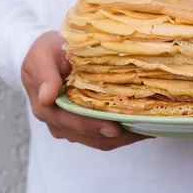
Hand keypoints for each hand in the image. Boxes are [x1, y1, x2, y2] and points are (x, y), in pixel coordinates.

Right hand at [21, 31, 151, 150]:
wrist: (44, 55)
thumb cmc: (44, 53)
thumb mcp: (42, 56)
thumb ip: (45, 75)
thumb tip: (47, 97)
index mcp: (47, 108)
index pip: (73, 123)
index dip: (94, 127)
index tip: (116, 127)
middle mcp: (59, 122)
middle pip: (91, 137)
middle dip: (118, 136)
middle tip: (144, 129)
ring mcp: (72, 126)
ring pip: (100, 140)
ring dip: (124, 138)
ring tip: (149, 129)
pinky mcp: (84, 124)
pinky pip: (104, 135)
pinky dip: (123, 133)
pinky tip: (141, 125)